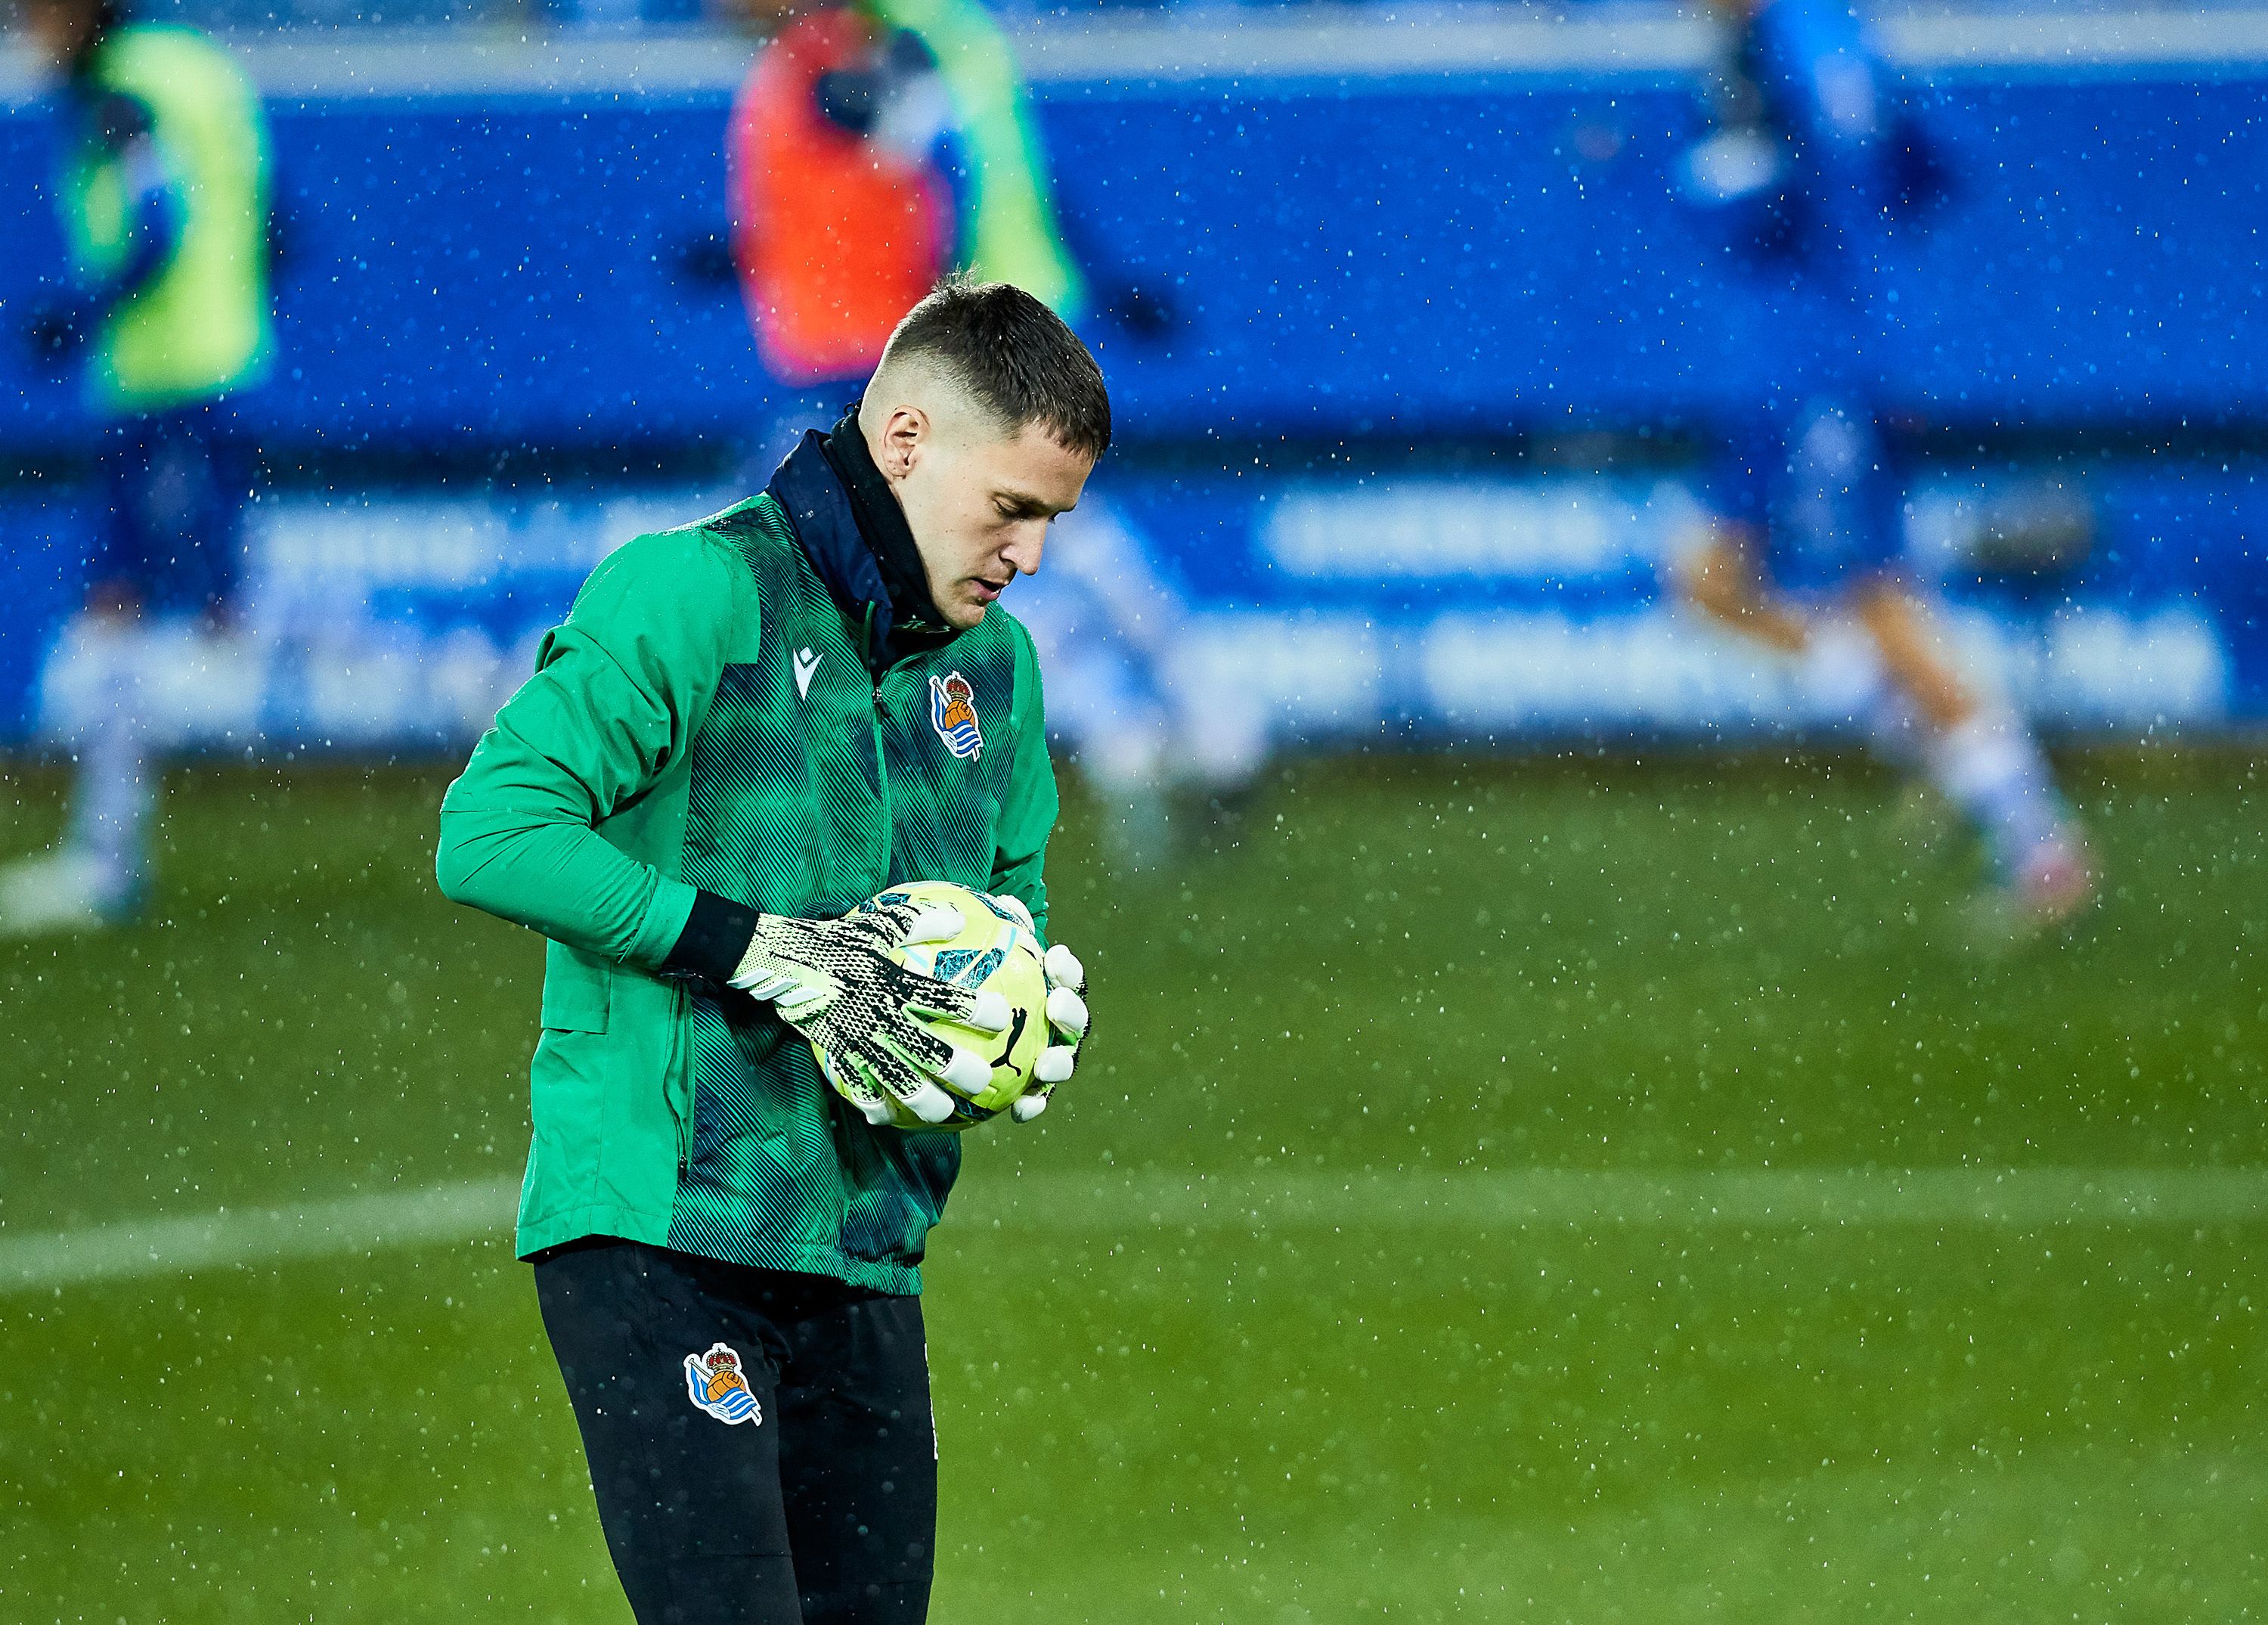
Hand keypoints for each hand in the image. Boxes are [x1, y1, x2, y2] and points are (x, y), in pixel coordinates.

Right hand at [729, 897, 1008, 1126]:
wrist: (779, 961)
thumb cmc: (835, 940)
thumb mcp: (877, 922)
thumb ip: (919, 922)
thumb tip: (958, 919)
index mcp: (894, 982)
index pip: (945, 999)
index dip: (976, 1010)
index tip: (1002, 1018)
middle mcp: (881, 1016)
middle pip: (928, 1051)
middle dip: (959, 1070)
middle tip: (984, 1082)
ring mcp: (858, 1039)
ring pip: (896, 1079)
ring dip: (923, 1100)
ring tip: (946, 1114)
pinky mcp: (836, 1053)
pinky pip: (856, 1086)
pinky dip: (872, 1105)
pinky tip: (887, 1118)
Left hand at [984, 893, 1089, 1123]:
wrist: (962, 1033)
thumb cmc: (975, 986)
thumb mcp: (980, 959)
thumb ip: (997, 933)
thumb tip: (1005, 902)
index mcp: (1050, 992)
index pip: (1067, 977)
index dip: (1066, 969)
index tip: (1053, 957)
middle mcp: (1056, 1025)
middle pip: (1075, 1019)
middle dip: (1071, 1013)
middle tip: (1055, 1005)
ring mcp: (1048, 1057)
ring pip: (1062, 1061)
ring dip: (1060, 1063)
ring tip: (1046, 1065)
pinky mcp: (1032, 1089)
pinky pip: (1036, 1100)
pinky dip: (1032, 1106)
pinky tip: (1017, 1112)